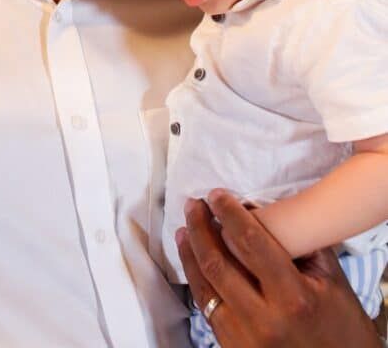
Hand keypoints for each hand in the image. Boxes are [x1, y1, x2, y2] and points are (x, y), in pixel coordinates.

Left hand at [177, 191, 380, 347]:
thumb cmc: (342, 325)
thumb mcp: (332, 280)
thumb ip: (300, 243)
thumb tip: (263, 211)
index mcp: (294, 298)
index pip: (251, 243)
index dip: (229, 213)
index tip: (216, 194)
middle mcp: (264, 320)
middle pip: (218, 263)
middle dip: (200, 228)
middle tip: (194, 204)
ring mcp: (245, 339)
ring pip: (205, 286)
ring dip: (190, 252)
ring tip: (185, 227)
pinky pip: (207, 308)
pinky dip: (197, 279)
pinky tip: (192, 260)